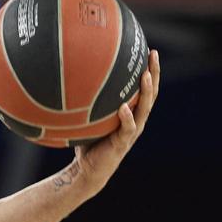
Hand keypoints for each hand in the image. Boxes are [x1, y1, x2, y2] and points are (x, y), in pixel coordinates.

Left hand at [73, 49, 160, 191]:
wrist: (87, 171)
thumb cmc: (87, 143)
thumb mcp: (88, 119)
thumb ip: (85, 103)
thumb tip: (68, 81)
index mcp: (131, 113)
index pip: (144, 88)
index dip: (150, 70)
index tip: (149, 50)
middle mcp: (136, 121)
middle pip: (151, 94)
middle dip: (154, 73)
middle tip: (153, 55)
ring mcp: (131, 132)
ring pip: (144, 109)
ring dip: (146, 92)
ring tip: (145, 76)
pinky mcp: (122, 143)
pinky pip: (127, 128)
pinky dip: (126, 117)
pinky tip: (124, 107)